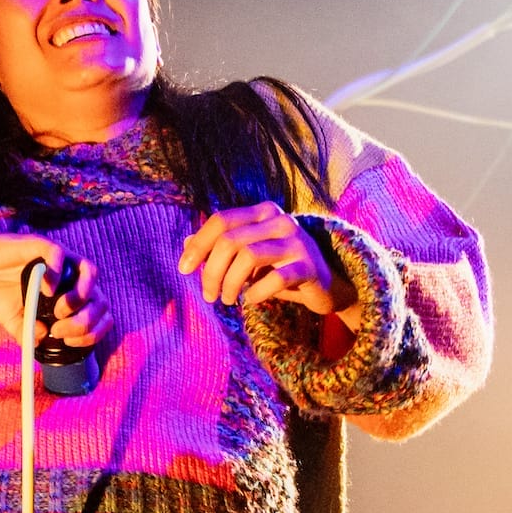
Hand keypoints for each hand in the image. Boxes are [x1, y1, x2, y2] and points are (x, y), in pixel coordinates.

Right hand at [0, 233, 109, 345]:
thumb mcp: (14, 321)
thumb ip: (29, 333)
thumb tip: (44, 338)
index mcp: (68, 295)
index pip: (97, 313)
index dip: (93, 331)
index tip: (70, 343)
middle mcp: (68, 277)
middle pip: (99, 297)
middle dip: (86, 320)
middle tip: (62, 331)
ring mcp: (57, 259)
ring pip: (90, 271)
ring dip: (81, 295)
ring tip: (61, 310)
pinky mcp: (39, 244)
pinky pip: (59, 254)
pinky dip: (57, 272)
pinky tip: (46, 289)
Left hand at [177, 203, 358, 320]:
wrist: (327, 285)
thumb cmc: (281, 269)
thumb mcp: (249, 257)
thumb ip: (220, 248)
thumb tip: (186, 244)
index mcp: (263, 212)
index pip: (221, 220)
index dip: (198, 245)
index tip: (184, 269)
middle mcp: (280, 220)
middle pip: (230, 240)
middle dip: (211, 272)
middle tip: (208, 296)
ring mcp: (297, 241)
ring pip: (248, 256)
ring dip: (230, 283)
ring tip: (228, 299)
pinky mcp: (309, 266)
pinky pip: (274, 278)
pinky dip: (256, 293)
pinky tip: (251, 300)